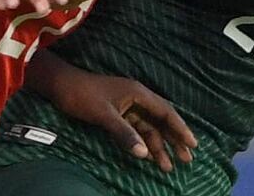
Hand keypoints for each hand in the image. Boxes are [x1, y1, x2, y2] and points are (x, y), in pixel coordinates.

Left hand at [55, 72, 196, 172]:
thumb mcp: (104, 115)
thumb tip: (144, 153)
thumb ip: (124, 133)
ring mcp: (127, 106)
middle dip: (174, 140)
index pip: (166, 112)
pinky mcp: (118, 114)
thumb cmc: (82, 95)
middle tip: (187, 159)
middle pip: (161, 121)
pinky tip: (148, 156)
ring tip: (168, 166)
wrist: (61, 86)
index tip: (192, 143)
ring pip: (149, 128)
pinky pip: (136, 130)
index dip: (180, 128)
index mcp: (138, 93)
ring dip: (158, 146)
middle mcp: (137, 99)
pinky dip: (143, 143)